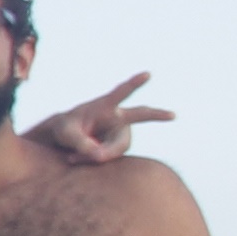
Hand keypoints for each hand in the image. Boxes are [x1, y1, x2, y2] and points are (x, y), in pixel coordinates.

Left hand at [29, 73, 172, 166]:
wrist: (64, 140)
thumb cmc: (64, 129)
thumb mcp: (66, 134)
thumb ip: (80, 143)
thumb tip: (99, 156)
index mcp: (105, 106)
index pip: (120, 93)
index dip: (134, 84)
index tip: (147, 74)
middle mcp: (117, 118)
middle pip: (140, 115)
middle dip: (156, 115)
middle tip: (173, 115)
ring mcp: (120, 133)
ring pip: (116, 148)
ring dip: (95, 155)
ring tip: (73, 156)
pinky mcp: (118, 147)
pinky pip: (110, 158)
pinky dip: (93, 161)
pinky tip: (75, 158)